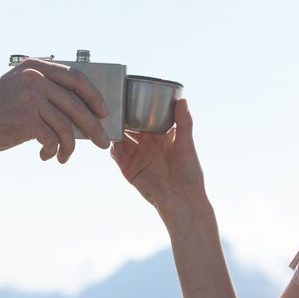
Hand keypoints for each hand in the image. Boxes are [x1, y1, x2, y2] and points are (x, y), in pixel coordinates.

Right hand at [0, 58, 110, 162]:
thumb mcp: (18, 88)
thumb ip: (45, 91)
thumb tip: (81, 113)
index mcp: (35, 67)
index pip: (76, 78)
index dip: (94, 96)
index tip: (103, 112)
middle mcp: (35, 78)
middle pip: (76, 104)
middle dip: (93, 126)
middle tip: (102, 142)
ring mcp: (31, 97)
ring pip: (66, 126)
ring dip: (69, 146)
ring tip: (64, 156)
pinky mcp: (25, 119)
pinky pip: (52, 139)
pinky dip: (52, 150)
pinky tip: (45, 155)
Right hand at [111, 99, 206, 216]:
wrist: (182, 201)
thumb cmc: (189, 174)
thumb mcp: (187, 145)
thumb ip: (184, 123)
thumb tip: (182, 100)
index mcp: (162, 137)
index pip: (147, 119)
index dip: (139, 108)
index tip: (131, 95)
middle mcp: (148, 145)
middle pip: (131, 128)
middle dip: (123, 118)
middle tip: (114, 106)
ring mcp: (138, 157)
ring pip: (121, 140)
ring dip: (115, 131)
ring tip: (108, 121)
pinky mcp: (129, 170)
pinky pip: (117, 156)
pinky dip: (113, 148)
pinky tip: (112, 142)